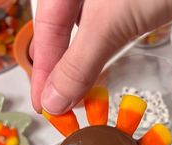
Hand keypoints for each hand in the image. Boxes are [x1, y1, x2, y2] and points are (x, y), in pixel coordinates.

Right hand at [31, 0, 171, 113]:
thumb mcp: (110, 23)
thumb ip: (79, 63)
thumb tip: (55, 100)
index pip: (45, 33)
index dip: (43, 73)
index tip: (44, 106)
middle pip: (61, 36)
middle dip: (59, 73)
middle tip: (59, 107)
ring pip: (83, 36)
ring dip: (79, 68)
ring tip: (75, 97)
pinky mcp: (128, 5)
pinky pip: (105, 34)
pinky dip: (100, 57)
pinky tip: (97, 72)